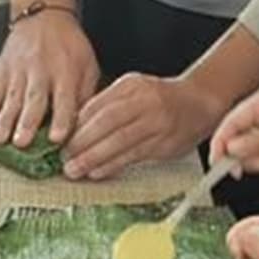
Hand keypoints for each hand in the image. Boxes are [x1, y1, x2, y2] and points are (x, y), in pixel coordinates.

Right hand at [0, 10, 99, 149]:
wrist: (44, 16)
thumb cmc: (68, 45)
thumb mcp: (88, 65)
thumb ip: (86, 96)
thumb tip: (84, 128)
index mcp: (66, 71)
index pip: (64, 99)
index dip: (61, 119)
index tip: (56, 138)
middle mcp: (41, 71)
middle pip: (33, 99)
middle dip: (26, 122)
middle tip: (21, 142)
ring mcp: (18, 71)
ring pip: (10, 98)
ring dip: (3, 120)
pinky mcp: (1, 71)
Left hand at [65, 70, 216, 179]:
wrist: (199, 102)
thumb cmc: (159, 99)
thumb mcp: (132, 91)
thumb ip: (107, 105)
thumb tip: (74, 127)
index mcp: (131, 85)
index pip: (97, 105)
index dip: (76, 125)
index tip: (59, 140)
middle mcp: (144, 101)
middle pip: (107, 122)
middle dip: (82, 143)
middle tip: (64, 158)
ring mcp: (157, 122)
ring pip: (120, 141)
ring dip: (94, 158)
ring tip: (75, 170)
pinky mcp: (164, 143)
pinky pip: (134, 155)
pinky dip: (114, 165)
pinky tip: (98, 172)